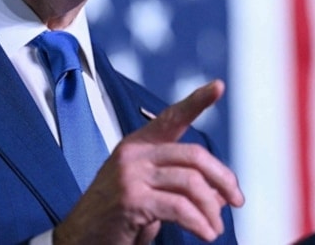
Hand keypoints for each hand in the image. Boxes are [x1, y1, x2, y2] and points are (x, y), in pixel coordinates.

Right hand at [53, 80, 244, 243]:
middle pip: (194, 155)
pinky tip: (205, 233)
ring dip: (211, 208)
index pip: (172, 117)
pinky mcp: (131, 199)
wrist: (78, 240)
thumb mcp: (150, 194)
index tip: (218, 86)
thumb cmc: (114, 218)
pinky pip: (179, 207)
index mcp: (138, 145)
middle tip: (236, 200)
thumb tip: (223, 193)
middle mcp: (134, 153)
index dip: (197, 101)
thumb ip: (182, 186)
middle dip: (223, 178)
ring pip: (191, 182)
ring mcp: (130, 174)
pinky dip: (199, 223)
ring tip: (215, 228)